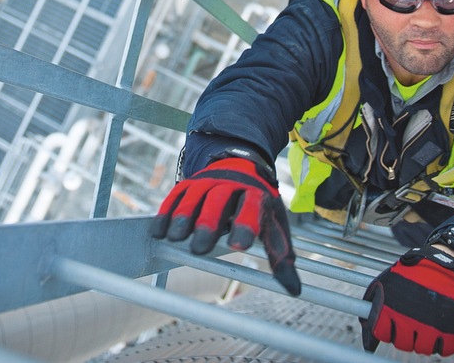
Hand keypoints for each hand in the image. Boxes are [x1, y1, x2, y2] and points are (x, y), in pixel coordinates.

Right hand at [151, 154, 300, 295]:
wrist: (243, 164)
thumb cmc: (259, 205)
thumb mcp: (274, 223)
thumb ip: (280, 255)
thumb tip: (294, 289)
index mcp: (256, 194)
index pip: (251, 208)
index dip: (245, 225)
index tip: (238, 246)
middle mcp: (231, 184)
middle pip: (218, 200)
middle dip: (208, 223)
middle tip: (199, 248)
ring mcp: (208, 181)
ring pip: (195, 196)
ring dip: (184, 216)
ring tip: (175, 238)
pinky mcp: (190, 183)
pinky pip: (176, 195)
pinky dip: (167, 212)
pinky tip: (159, 231)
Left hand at [361, 246, 453, 355]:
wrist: (440, 265)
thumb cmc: (411, 274)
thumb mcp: (385, 281)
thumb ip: (374, 300)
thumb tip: (365, 322)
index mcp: (389, 309)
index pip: (382, 334)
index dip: (387, 331)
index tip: (393, 327)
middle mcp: (407, 320)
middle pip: (402, 344)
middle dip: (405, 337)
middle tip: (410, 327)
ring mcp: (429, 326)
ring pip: (423, 349)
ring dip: (424, 342)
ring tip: (425, 329)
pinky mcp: (450, 328)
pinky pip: (446, 348)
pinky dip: (445, 344)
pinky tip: (441, 334)